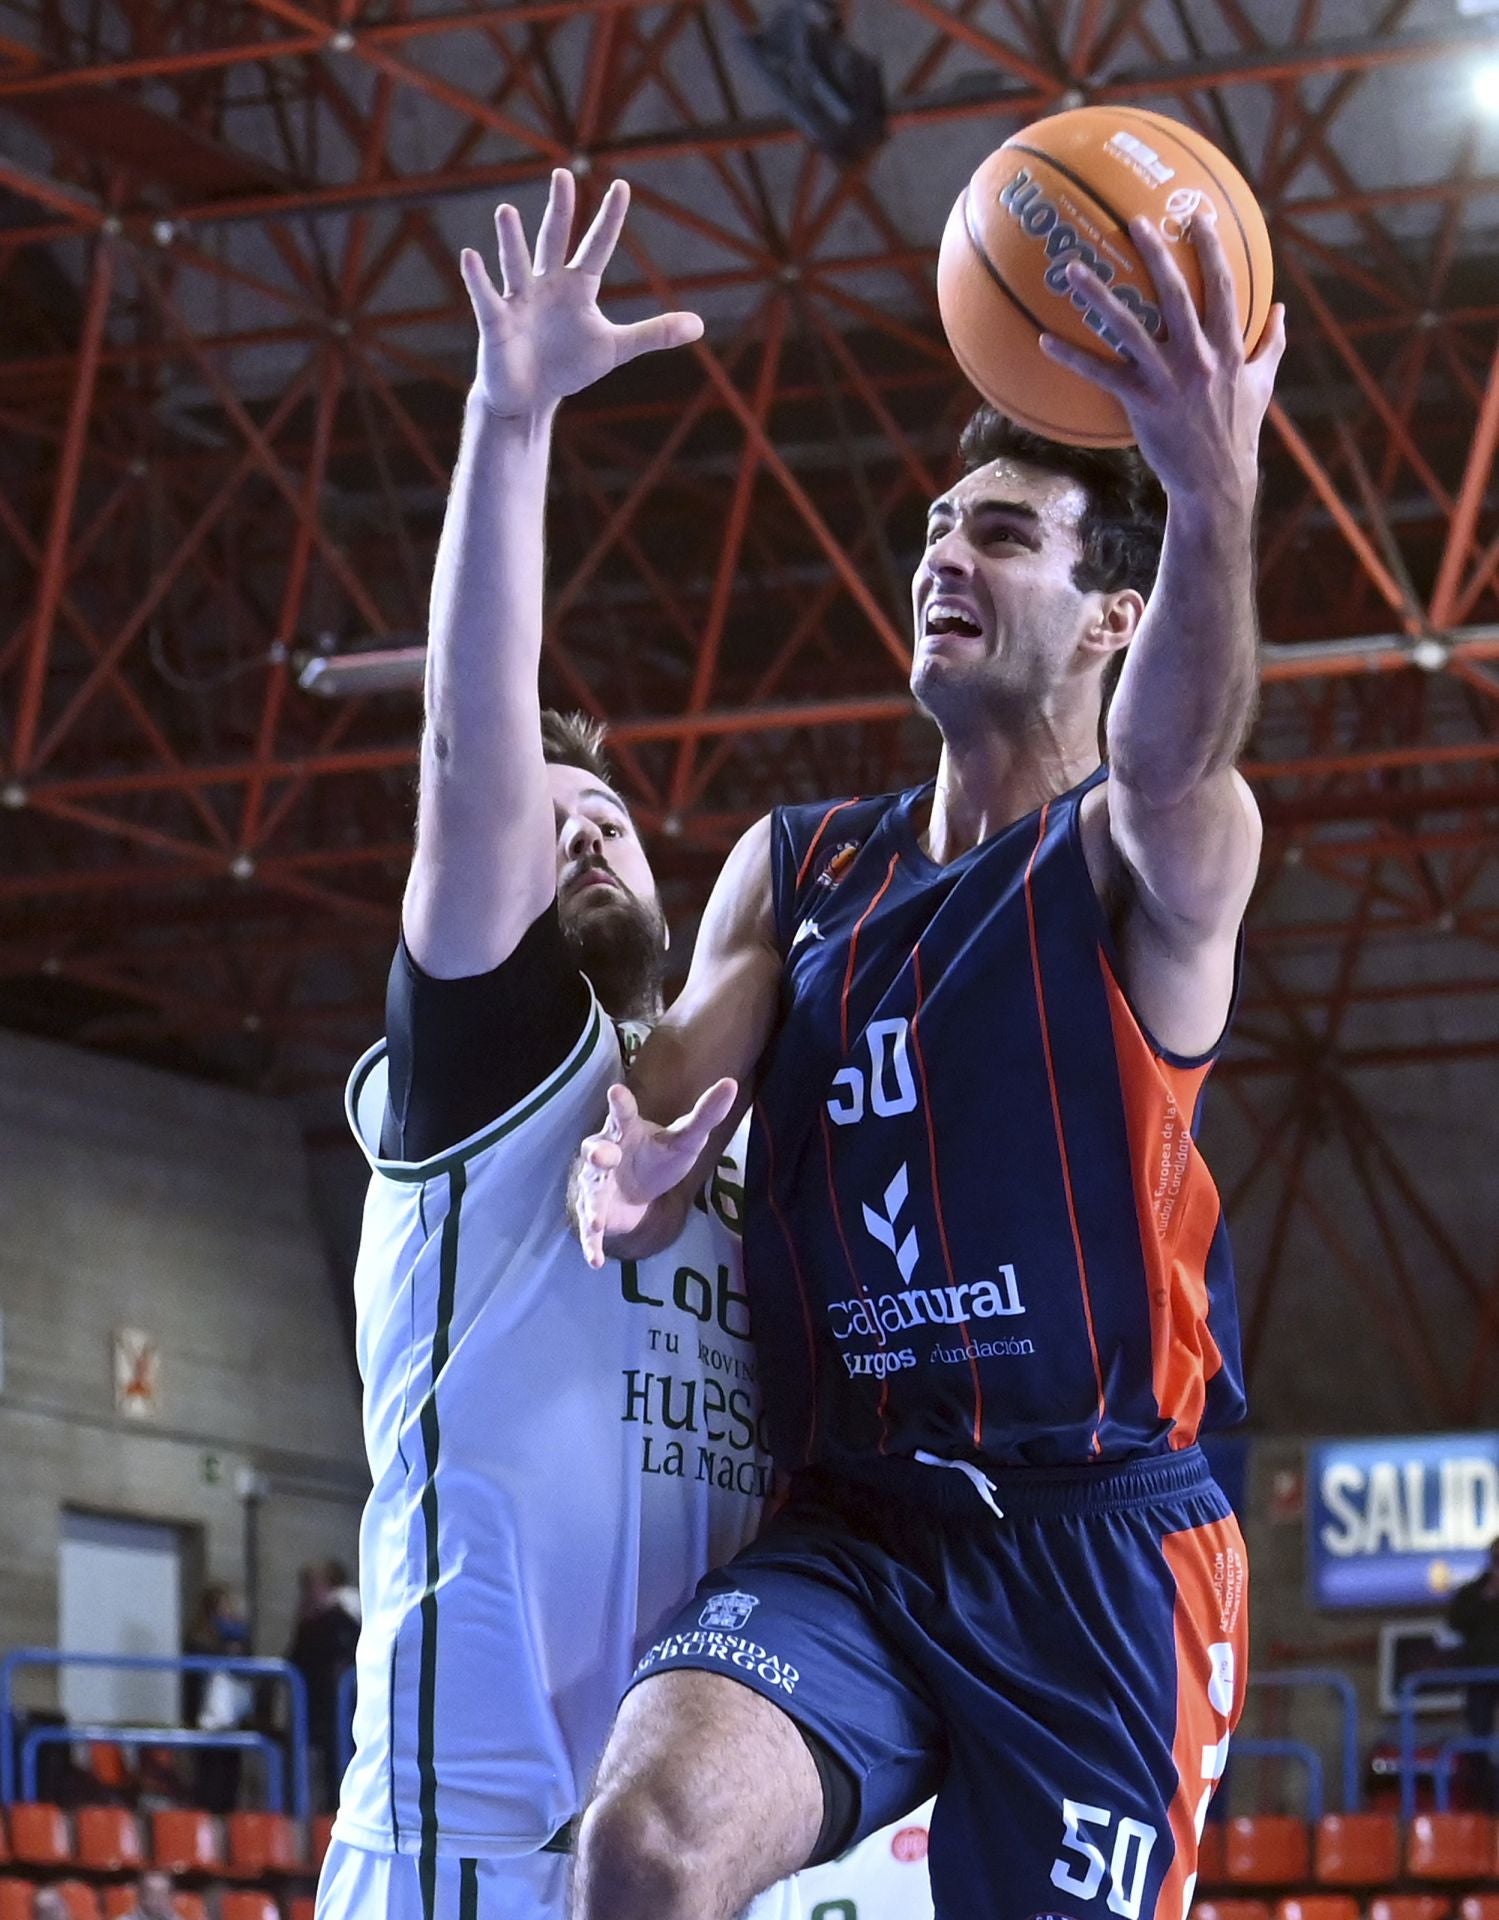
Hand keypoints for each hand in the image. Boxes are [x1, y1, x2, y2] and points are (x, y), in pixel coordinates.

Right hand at [460, 169, 702, 418]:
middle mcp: (547, 283)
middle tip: (562, 175)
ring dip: (511, 240)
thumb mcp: (615, 349)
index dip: (609, 219)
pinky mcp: (496, 321)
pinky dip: (478, 279)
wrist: (529, 397)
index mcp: (577, 286)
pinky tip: (471, 256)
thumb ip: (653, 333)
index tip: (622, 186)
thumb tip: (698, 326)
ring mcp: (520, 299)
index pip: (597, 246)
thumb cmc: (569, 365)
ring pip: (517, 263)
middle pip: (554, 240)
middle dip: (559, 210)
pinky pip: (487, 296)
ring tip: (506, 211)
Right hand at [573, 1077, 737, 1267]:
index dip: (620, 1104)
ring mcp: (597, 1184)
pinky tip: (596, 1261)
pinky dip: (591, 1244)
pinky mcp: (596, 1211)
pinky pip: (590, 1230)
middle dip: (597, 1152)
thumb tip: (731, 1083)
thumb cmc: (658, 1156)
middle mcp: (605, 1153)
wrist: (638, 1190)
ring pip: (589, 1190)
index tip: (617, 1092)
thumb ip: (706, 1113)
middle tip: (604, 1155)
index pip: (623, 1113)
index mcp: (626, 1129)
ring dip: (590, 1203)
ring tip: (595, 1216)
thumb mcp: (686, 1137)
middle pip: (595, 1149)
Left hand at [1038, 213, 1285, 511]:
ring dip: (1098, 295)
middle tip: (1134, 221)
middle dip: (1156, 254)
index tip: (1197, 215)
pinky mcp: (1142, 402)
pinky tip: (1043, 339)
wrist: (1216, 482)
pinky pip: (1100, 373)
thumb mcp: (1261, 384)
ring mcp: (1168, 379)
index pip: (1223, 286)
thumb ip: (1270, 343)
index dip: (1211, 248)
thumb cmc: (1236, 431)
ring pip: (1129, 327)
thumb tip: (1281, 309)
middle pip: (1175, 294)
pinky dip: (1071, 357)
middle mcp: (1199, 357)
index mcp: (1228, 347)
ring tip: (1072, 269)